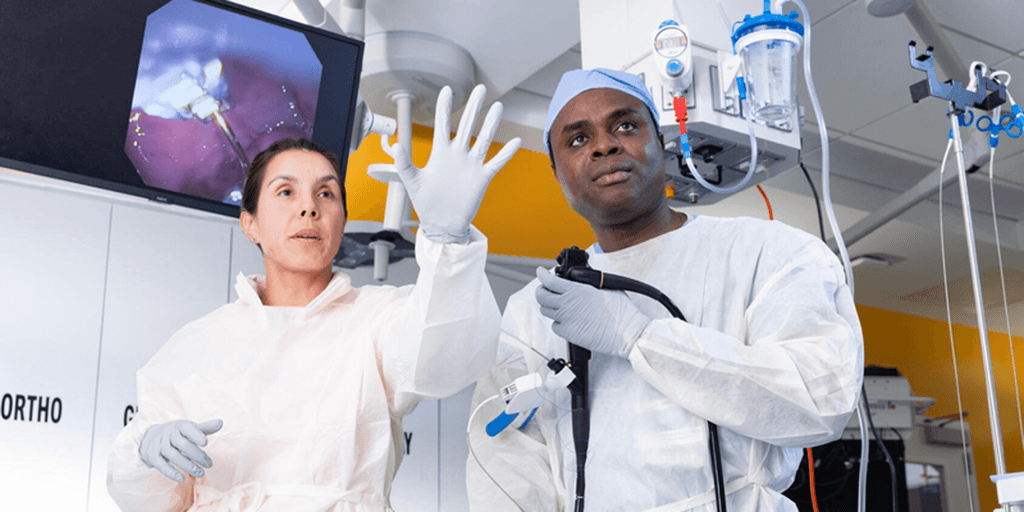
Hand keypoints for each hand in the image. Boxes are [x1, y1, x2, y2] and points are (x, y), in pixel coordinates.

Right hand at [138, 419, 222, 482]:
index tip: (206, 443)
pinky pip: (161, 465)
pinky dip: (171, 472)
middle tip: (209, 465)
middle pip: (183, 444)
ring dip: (188, 466)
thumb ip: (205, 428)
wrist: (152, 436)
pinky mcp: (153, 455)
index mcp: (180, 425)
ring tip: (201, 473)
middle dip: (197, 455)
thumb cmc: (178, 433)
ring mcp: (160, 444)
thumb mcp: (191, 429)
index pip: (188, 428)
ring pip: (173, 455)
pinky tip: (182, 479)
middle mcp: (168, 433)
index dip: (196, 435)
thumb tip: (221, 423)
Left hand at [382, 84, 521, 243]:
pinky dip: (506, 153)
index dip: (444, 107)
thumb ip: (403, 162)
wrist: (441, 224)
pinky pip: (496, 162)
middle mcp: (457, 155)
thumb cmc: (425, 203)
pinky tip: (515, 141)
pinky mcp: (481, 178)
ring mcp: (471, 165)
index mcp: (440, 153)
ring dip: (491, 124)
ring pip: (483, 139)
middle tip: (480, 88)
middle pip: (467, 125)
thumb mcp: (411, 181)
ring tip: (498, 107)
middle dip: (473, 107)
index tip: (447, 89)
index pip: (442, 124)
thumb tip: (396, 144)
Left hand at [534, 268, 650, 358]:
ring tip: (556, 304)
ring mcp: (566, 320)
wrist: (627, 332)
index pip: (550, 280)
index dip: (542, 274)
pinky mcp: (569, 334)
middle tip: (545, 289)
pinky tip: (566, 320)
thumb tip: (583, 281)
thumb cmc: (622, 311)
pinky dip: (557, 323)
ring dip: (548, 306)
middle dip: (541, 291)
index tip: (540, 272)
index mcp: (577, 290)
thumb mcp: (606, 288)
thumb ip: (589, 284)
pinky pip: (555, 327)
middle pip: (541, 296)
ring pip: (545, 311)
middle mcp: (568, 304)